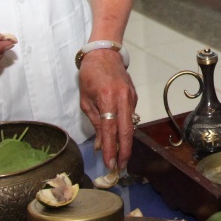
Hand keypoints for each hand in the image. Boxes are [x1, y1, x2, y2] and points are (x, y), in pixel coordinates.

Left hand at [78, 49, 138, 171]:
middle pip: (127, 131)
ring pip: (130, 125)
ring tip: (120, 157)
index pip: (110, 129)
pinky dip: (125, 129)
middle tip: (121, 167)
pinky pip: (130, 116)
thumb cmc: (90, 75)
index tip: (110, 164)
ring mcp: (131, 97)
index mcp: (107, 98)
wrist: (105, 53)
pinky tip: (120, 137)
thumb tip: (99, 144)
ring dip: (125, 143)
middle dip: (124, 151)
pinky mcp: (134, 97)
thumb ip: (94, 122)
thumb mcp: (86, 99)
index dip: (110, 148)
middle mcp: (122, 98)